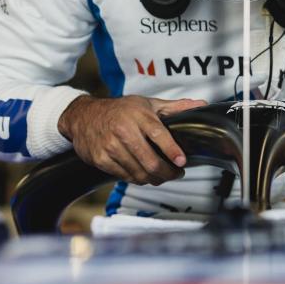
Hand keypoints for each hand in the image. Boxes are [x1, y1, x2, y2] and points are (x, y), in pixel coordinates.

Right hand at [58, 95, 206, 184]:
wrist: (83, 116)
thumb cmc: (120, 110)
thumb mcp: (147, 104)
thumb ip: (175, 108)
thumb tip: (201, 106)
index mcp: (139, 116)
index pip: (159, 135)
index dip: (172, 151)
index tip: (182, 161)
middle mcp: (124, 131)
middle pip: (150, 162)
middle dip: (168, 173)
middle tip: (177, 173)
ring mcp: (111, 147)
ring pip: (139, 173)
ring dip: (154, 179)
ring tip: (161, 175)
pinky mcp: (101, 160)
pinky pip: (125, 177)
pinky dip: (137, 179)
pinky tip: (143, 173)